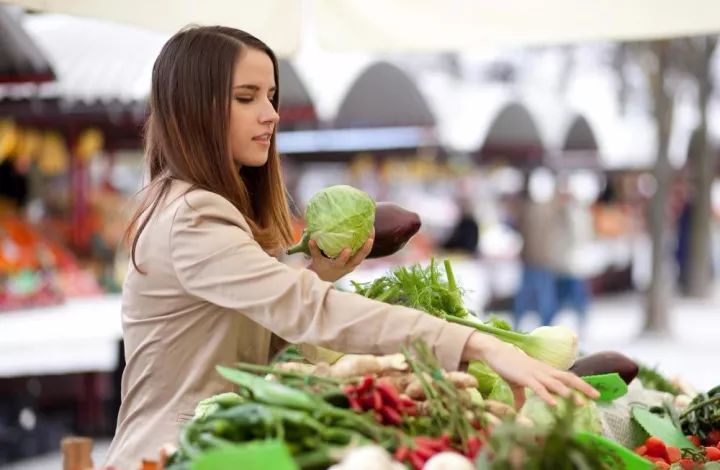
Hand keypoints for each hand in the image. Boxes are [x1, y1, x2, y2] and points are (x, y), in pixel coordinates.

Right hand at [307, 232, 373, 282]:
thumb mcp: (317, 260)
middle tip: (369, 239)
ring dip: (368, 245)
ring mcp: (352, 264)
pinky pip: (363, 253)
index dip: (344, 257)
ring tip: (372, 232)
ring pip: (362, 256)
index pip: (340, 262)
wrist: (328, 278)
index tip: (347, 249)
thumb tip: (312, 238)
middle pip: (357, 259)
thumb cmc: (322, 268)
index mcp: (336, 267)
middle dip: (364, 250)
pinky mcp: (355, 262)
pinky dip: (367, 245)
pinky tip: (369, 234)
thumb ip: (315, 250)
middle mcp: (347, 266)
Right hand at [463, 332, 598, 406]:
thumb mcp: (517, 382)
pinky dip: (546, 396)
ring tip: (580, 404)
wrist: (495, 352)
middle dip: (583, 387)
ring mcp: (535, 373)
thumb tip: (520, 410)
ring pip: (556, 383)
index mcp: (545, 371)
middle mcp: (544, 371)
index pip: (567, 377)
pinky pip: (538, 388)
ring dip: (568, 393)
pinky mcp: (524, 377)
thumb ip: (521, 396)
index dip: (581, 384)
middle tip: (597, 396)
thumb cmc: (507, 366)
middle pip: (568, 378)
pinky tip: (553, 404)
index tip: (594, 393)